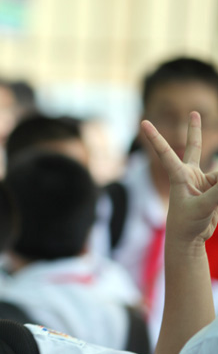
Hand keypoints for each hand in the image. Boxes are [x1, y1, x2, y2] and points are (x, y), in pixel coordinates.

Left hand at [142, 111, 217, 244]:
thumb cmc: (186, 224)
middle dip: (194, 131)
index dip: (155, 137)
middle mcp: (190, 176)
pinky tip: (216, 198)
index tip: (143, 122)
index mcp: (179, 177)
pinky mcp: (213, 192)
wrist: (188, 240)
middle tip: (194, 113)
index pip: (165, 153)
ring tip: (212, 198)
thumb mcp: (203, 207)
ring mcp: (202, 183)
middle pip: (193, 148)